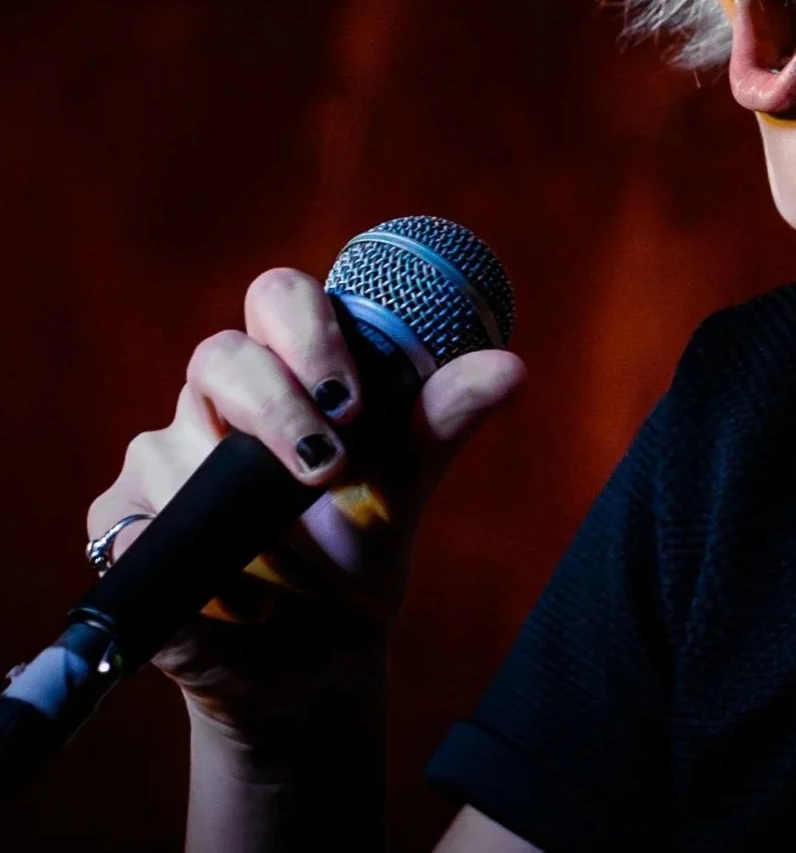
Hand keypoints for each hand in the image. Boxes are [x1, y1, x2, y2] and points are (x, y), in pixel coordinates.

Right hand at [84, 266, 524, 744]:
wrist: (318, 657)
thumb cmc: (360, 547)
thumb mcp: (407, 486)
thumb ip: (445, 420)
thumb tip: (511, 367)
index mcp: (289, 368)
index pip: (277, 298)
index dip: (305, 329)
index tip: (351, 394)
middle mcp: (217, 401)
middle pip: (217, 356)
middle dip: (272, 406)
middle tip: (327, 468)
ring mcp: (162, 461)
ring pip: (169, 447)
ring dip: (234, 509)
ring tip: (290, 566)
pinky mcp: (123, 530)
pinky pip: (129, 532)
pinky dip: (180, 566)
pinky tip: (237, 600)